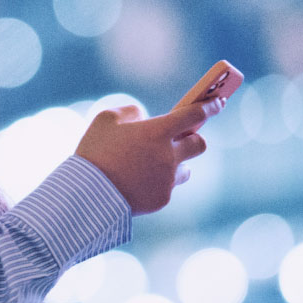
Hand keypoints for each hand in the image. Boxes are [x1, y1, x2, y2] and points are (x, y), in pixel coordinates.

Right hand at [74, 98, 225, 215]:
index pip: (195, 115)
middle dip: (193, 139)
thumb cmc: (94, 152)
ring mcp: (167, 179)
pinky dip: (158, 184)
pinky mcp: (162, 199)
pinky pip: (167, 188)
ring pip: (185, 169)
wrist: (86, 195)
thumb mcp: (105, 120)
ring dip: (175, 165)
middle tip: (181, 138)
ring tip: (152, 166)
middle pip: (199, 144)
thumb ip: (129, 113)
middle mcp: (169, 155)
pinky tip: (138, 184)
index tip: (217, 102)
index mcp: (158, 131)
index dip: (209, 107)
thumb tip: (142, 118)